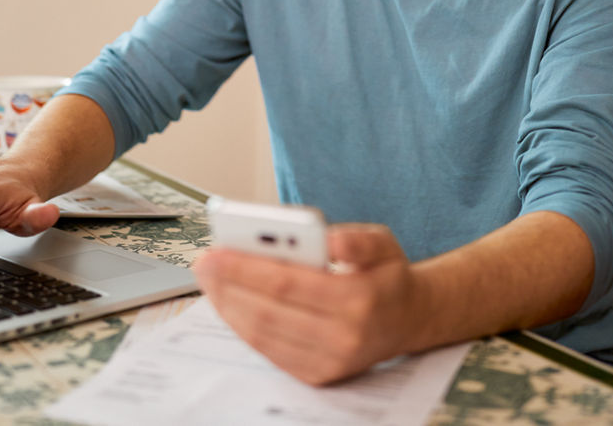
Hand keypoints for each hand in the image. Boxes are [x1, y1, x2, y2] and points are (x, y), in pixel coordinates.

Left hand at [192, 223, 428, 384]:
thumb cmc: (387, 275)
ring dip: (229, 306)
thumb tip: (328, 239)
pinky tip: (230, 303)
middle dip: (228, 286)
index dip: (246, 268)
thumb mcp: (382, 242)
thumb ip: (355, 239)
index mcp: (360, 299)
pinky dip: (243, 326)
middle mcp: (345, 336)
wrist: (410, 319)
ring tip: (210, 280)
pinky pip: (270, 351)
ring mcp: (330, 361)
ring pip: (263, 334)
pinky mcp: (319, 375)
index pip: (288, 283)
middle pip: (269, 311)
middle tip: (203, 263)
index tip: (216, 251)